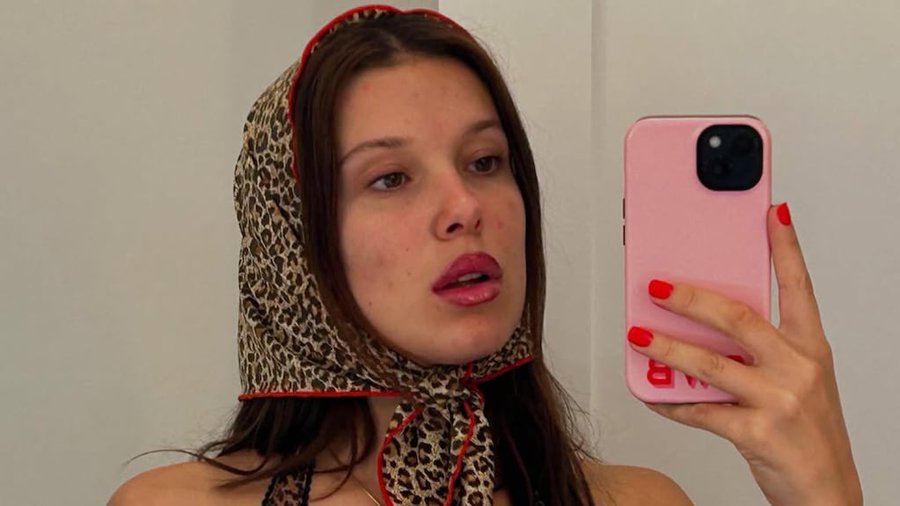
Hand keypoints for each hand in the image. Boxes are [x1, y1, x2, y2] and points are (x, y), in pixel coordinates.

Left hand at [627, 203, 861, 505]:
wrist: (827, 492)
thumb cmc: (807, 431)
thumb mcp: (795, 382)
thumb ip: (757, 353)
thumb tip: (698, 328)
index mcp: (810, 348)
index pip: (799, 287)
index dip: (785, 248)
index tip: (772, 213)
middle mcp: (799, 368)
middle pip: (739, 319)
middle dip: (692, 298)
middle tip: (657, 284)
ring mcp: (780, 400)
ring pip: (711, 364)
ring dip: (668, 348)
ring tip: (638, 334)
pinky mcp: (758, 434)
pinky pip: (701, 412)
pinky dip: (670, 402)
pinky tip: (651, 393)